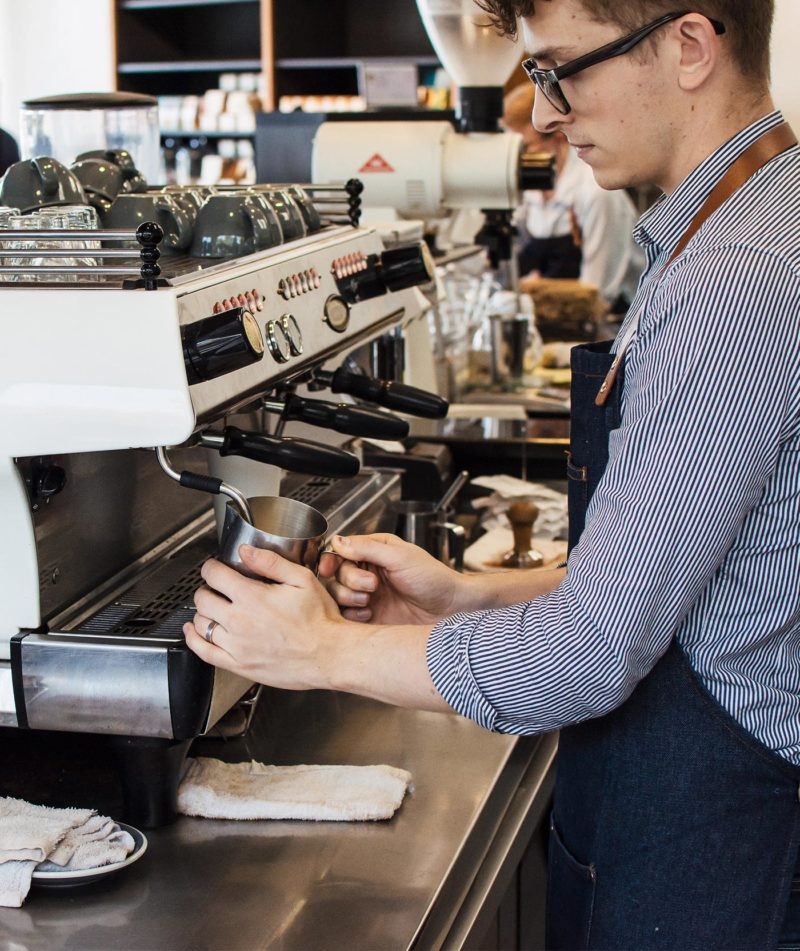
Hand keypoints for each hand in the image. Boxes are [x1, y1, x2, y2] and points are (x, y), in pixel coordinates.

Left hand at [184, 546, 344, 690]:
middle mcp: (239, 621)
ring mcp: (237, 645)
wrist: (329, 654)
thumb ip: (270, 562)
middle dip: (207, 588)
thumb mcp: (302, 579)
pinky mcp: (239, 665)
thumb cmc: (320, 620)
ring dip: (203, 612)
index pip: (214, 575)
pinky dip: (194, 639)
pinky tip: (194, 631)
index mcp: (252, 597)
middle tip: (216, 588)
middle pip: (203, 598)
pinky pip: (204, 652)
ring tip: (211, 608)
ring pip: (201, 623)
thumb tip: (246, 551)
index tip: (215, 568)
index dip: (211, 567)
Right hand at [319, 533, 461, 625]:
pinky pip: (346, 615)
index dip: (331, 559)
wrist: (449, 608)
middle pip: (336, 572)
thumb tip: (338, 541)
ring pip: (338, 594)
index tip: (329, 567)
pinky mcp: (369, 616)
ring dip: (348, 597)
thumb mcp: (400, 557)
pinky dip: (353, 615)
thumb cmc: (433, 578)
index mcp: (375, 551)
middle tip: (372, 585)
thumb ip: (367, 548)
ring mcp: (367, 594)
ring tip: (369, 600)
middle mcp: (368, 571)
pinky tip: (369, 614)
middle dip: (349, 579)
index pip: (341, 550)